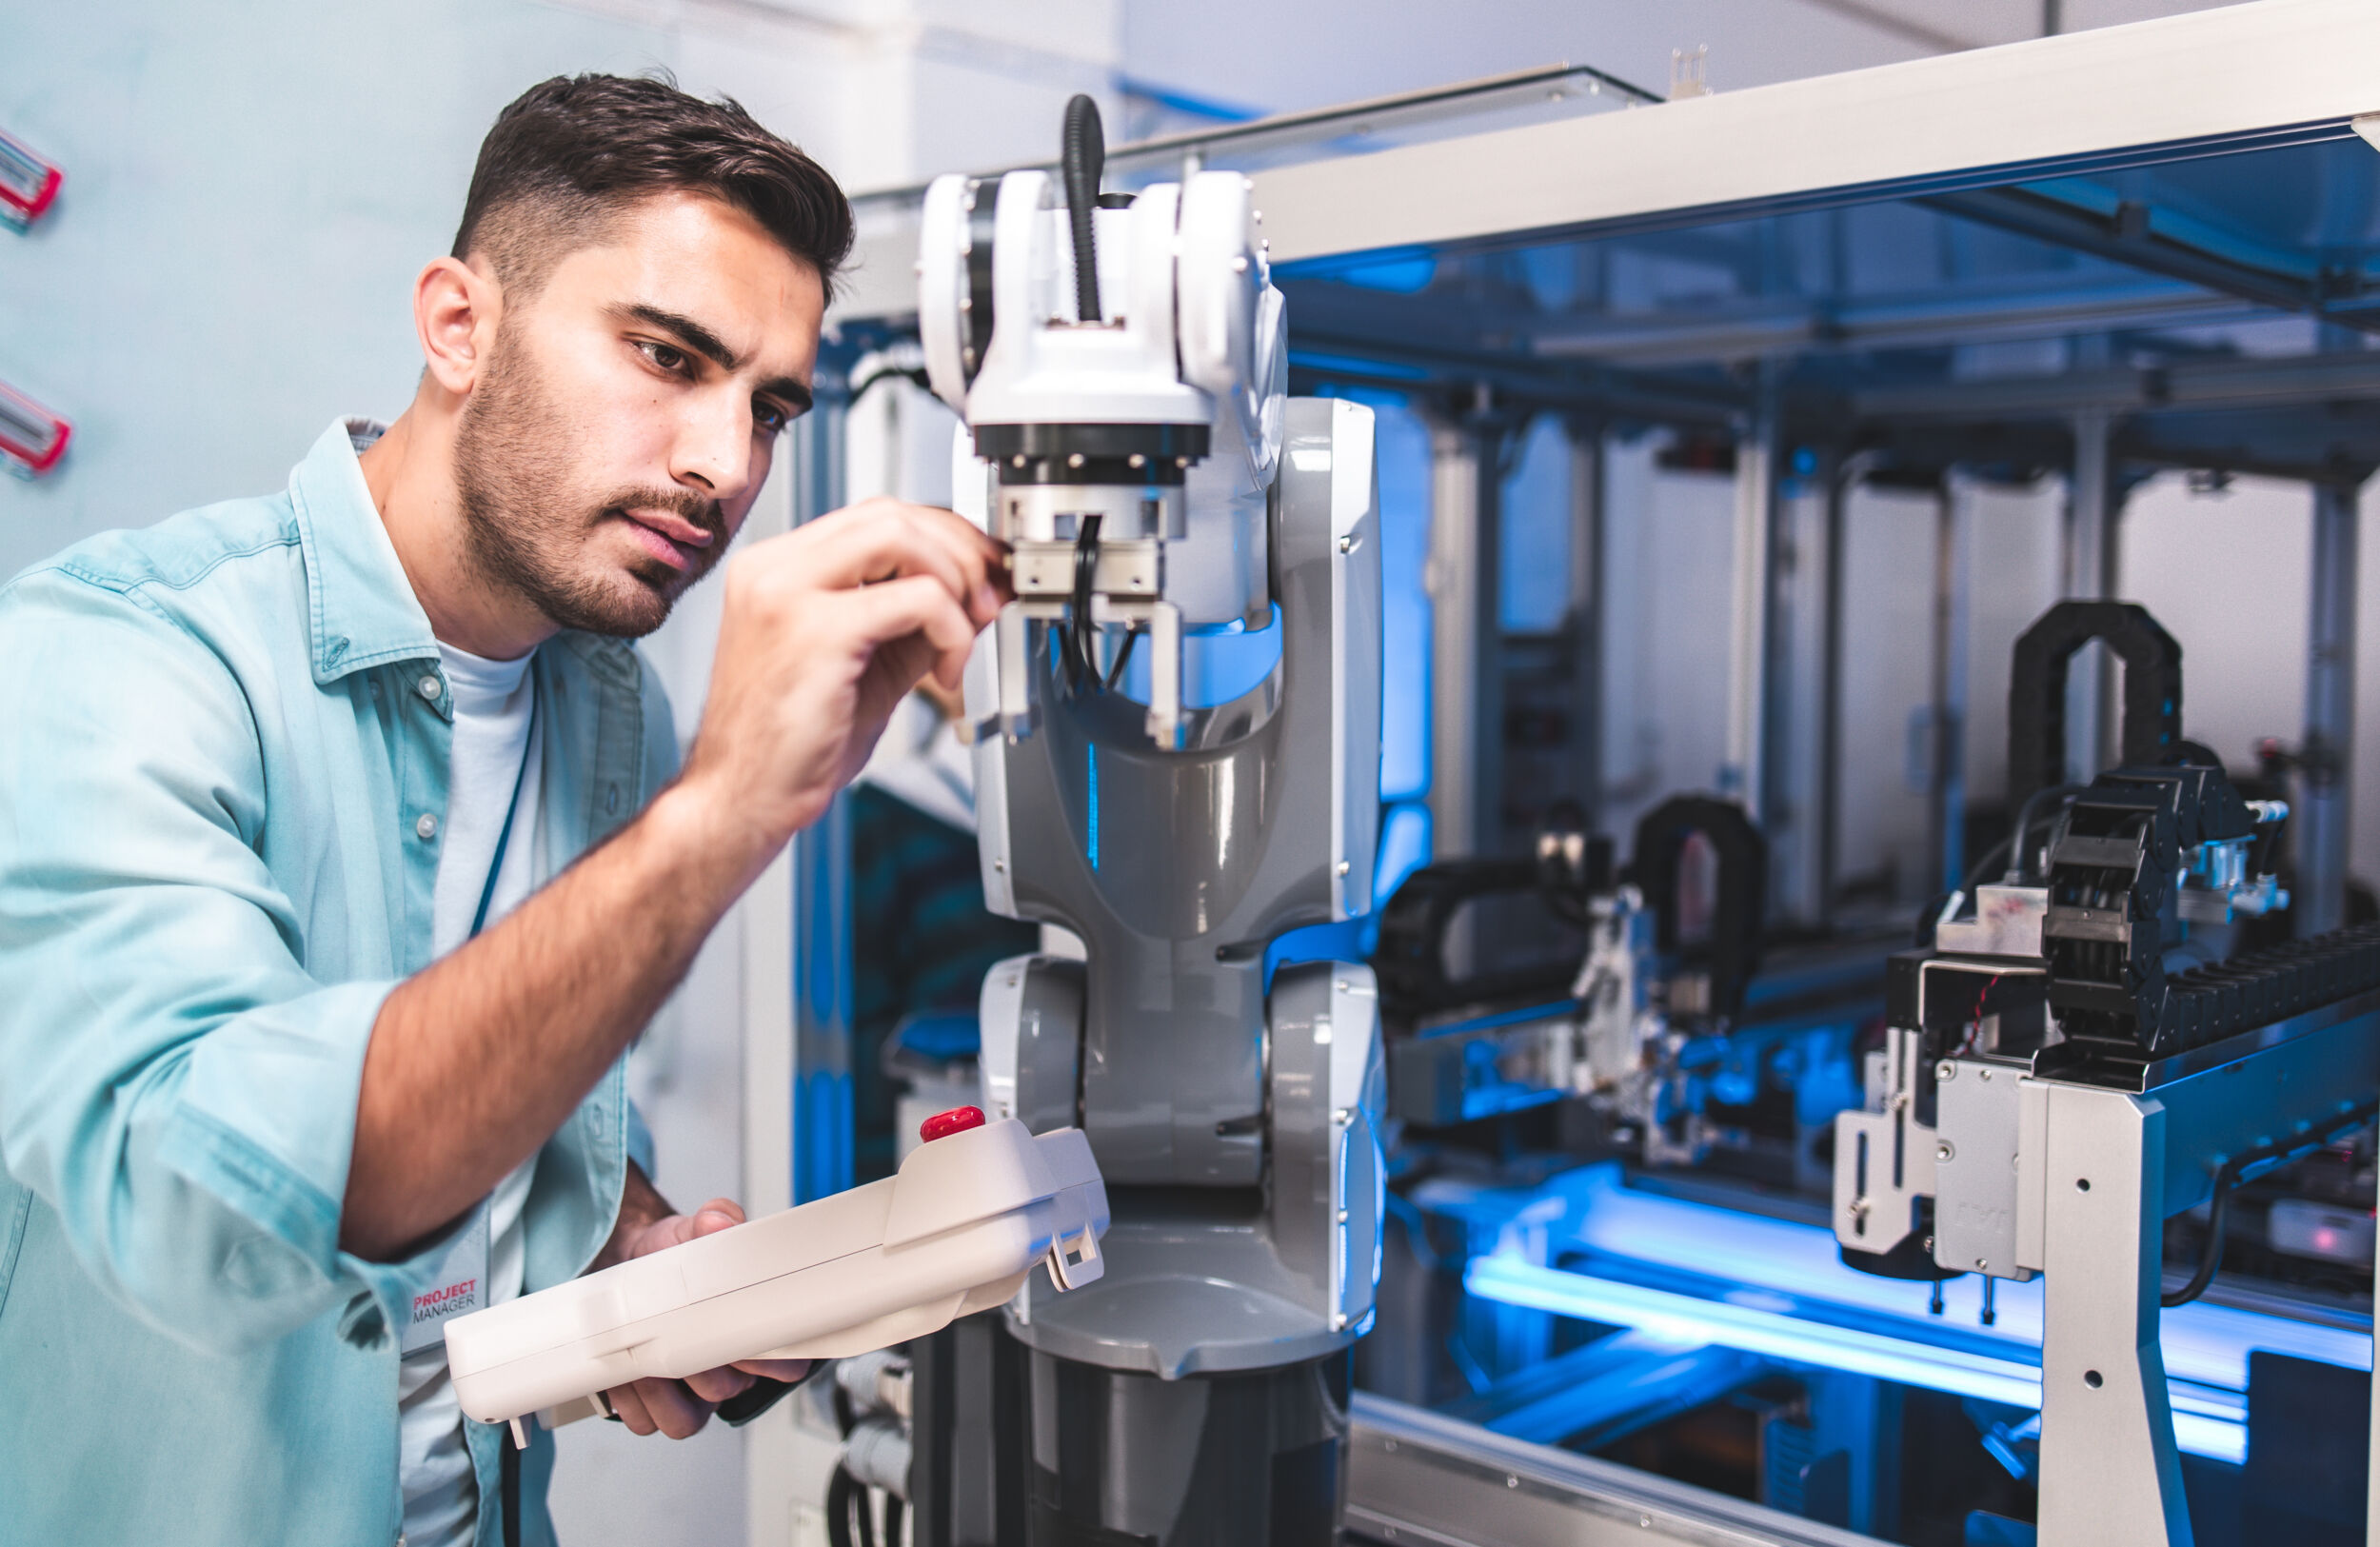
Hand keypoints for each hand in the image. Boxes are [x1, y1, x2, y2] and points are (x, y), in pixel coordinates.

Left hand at [601, 1197, 812, 1439]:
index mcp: (754, 1334)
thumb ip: (713, 1220)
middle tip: (680, 1341)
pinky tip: (623, 1375)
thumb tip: (719, 1221)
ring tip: (644, 1364)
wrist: (625, 1267)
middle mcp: (729, 1370)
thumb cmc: (669, 1256)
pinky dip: (632, 1405)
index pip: (787, 1363)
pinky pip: (647, 1423)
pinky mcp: (652, 1406)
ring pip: (686, 1420)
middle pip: (728, 1390)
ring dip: (662, 1396)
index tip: (744, 1343)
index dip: (770, 1360)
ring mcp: (691, 1393)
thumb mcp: (691, 1230)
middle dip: (702, 1369)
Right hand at [680, 498, 1006, 863]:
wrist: (740, 799)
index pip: (876, 517)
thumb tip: (980, 590)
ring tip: (964, 635)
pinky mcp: (815, 630)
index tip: (981, 573)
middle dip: (958, 551)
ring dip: (955, 580)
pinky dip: (952, 629)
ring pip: (901, 535)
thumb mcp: (870, 663)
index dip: (942, 538)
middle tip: (987, 601)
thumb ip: (917, 619)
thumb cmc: (791, 745)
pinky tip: (946, 673)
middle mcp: (774, 568)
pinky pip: (916, 597)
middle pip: (892, 514)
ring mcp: (787, 592)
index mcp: (779, 569)